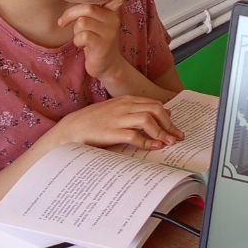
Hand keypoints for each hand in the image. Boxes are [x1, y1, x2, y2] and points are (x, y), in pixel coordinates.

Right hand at [54, 97, 182, 151]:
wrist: (70, 129)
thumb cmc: (93, 122)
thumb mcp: (115, 111)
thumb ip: (134, 111)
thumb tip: (159, 114)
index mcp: (126, 100)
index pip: (154, 104)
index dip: (168, 116)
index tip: (175, 128)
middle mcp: (124, 106)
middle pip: (156, 109)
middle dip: (169, 124)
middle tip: (177, 136)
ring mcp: (118, 119)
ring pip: (148, 120)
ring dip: (162, 132)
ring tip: (169, 142)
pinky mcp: (112, 132)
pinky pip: (135, 136)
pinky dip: (148, 142)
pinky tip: (155, 147)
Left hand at [57, 0, 129, 80]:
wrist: (107, 65)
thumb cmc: (96, 40)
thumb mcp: (96, 20)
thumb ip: (89, 6)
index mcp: (111, 9)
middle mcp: (114, 18)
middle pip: (87, 8)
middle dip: (70, 15)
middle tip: (63, 23)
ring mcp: (110, 32)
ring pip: (82, 22)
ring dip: (75, 31)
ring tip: (82, 37)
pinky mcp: (103, 45)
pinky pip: (82, 36)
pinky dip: (78, 41)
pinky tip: (83, 46)